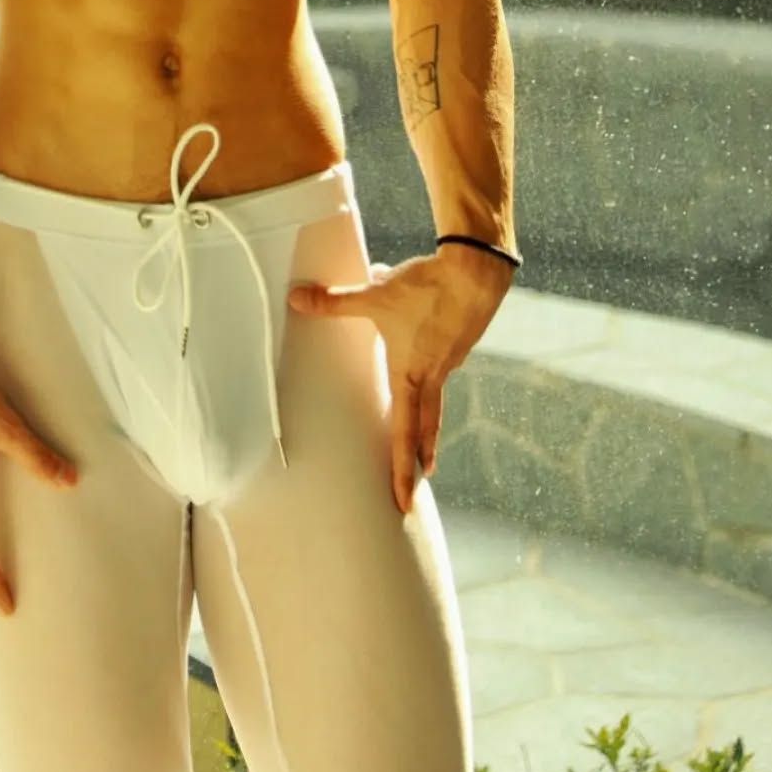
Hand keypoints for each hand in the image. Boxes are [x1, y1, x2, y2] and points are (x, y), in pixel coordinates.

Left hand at [287, 244, 513, 513]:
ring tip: (419, 424)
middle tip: (418, 482)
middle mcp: (434, 375)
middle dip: (419, 456)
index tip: (402, 499)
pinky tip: (423, 343)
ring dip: (426, 413)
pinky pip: (441, 360)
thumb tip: (295, 298)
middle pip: (425, 425)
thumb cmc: (425, 289)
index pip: (404, 433)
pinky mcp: (460, 341)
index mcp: (412, 376)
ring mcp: (451, 359)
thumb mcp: (374, 295)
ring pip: (435, 392)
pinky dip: (431, 365)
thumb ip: (334, 302)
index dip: (401, 468)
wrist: (476, 272)